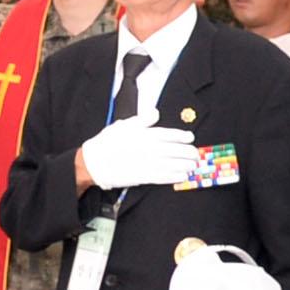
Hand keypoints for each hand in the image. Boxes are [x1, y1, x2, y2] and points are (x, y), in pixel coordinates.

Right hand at [77, 118, 197, 191]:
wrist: (94, 162)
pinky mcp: (142, 176)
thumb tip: (155, 112)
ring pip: (170, 164)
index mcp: (143, 135)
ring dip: (184, 165)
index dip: (181, 136)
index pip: (167, 134)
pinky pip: (162, 176)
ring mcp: (145, 163)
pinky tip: (182, 176)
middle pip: (173, 150)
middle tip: (196, 153)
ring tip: (193, 165)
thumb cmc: (108, 142)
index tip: (190, 137)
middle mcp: (147, 149)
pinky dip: (173, 177)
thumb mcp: (123, 124)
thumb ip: (141, 119)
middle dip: (187, 152)